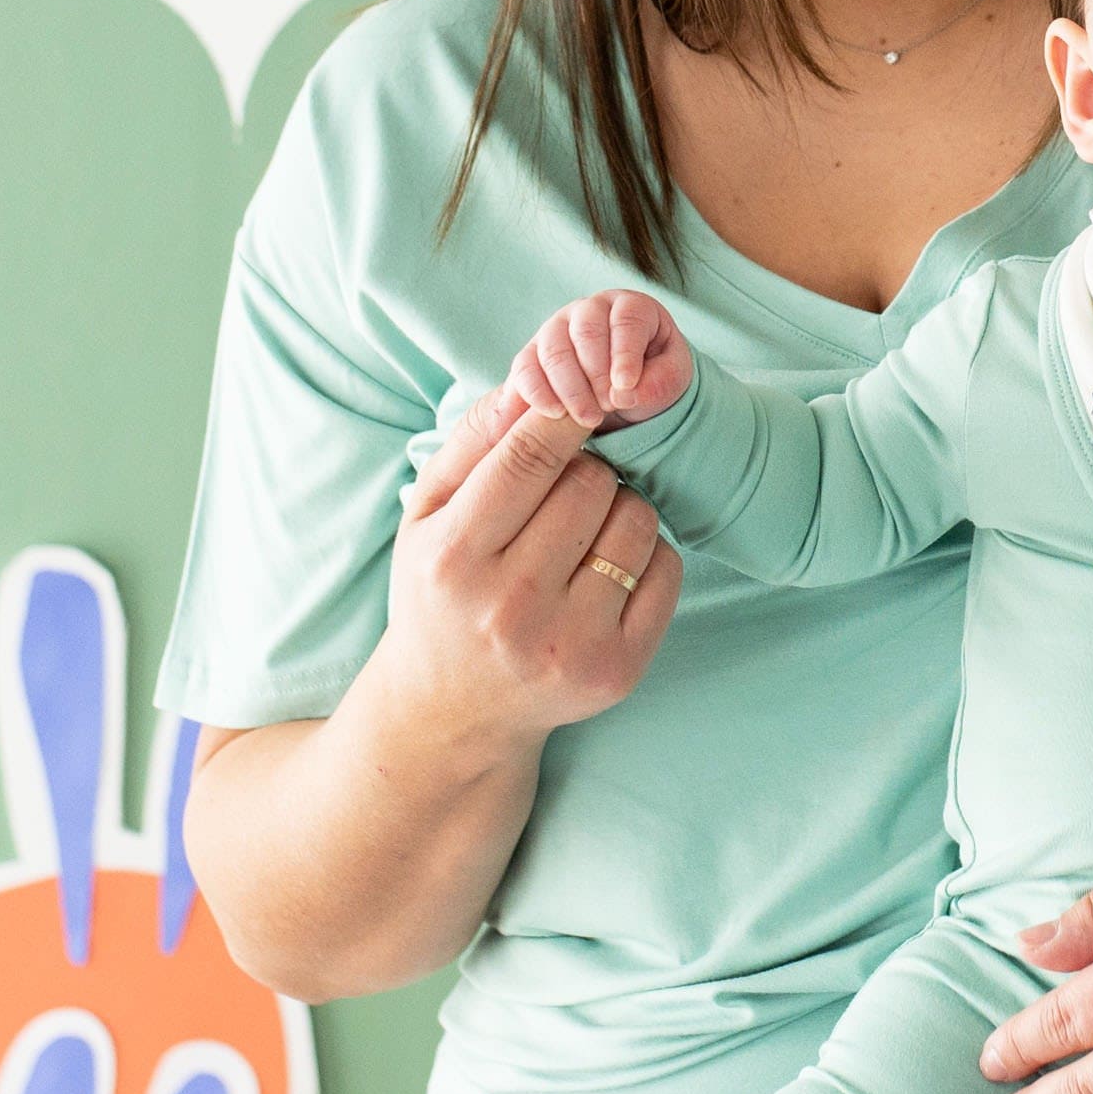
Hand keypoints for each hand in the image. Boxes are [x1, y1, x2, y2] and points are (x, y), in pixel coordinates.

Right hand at [376, 384, 682, 760]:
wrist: (452, 710)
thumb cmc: (440, 590)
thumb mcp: (426, 514)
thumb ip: (473, 440)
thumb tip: (533, 383)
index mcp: (454, 559)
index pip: (528, 459)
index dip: (565, 415)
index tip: (582, 399)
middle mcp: (510, 607)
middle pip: (590, 482)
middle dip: (585, 469)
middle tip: (564, 491)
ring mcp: (569, 644)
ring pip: (635, 519)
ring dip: (619, 508)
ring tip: (583, 532)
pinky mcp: (618, 670)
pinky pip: (666, 569)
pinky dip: (647, 554)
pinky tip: (607, 569)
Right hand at [508, 292, 693, 432]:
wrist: (627, 391)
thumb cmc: (653, 375)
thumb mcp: (671, 378)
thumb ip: (657, 382)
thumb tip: (624, 394)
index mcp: (630, 306)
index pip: (626, 320)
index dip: (625, 354)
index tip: (625, 386)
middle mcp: (589, 310)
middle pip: (585, 332)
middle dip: (596, 376)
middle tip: (607, 408)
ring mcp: (556, 328)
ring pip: (553, 350)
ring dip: (569, 389)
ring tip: (587, 419)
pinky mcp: (533, 354)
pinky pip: (525, 368)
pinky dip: (535, 394)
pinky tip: (553, 415)